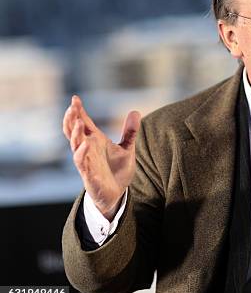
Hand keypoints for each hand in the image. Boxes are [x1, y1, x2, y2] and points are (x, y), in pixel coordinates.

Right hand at [62, 95, 140, 219]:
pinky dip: (82, 154)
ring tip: (79, 121)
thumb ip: (130, 132)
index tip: (75, 98)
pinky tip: (85, 145)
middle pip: (73, 131)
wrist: (117, 194)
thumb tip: (136, 111)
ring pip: (75, 145)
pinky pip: (82, 163)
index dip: (78, 111)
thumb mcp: (127, 149)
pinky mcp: (88, 174)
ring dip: (76, 133)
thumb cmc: (118, 170)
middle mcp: (88, 149)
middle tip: (72, 106)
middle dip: (71, 119)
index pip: (83, 123)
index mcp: (95, 141)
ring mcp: (86, 161)